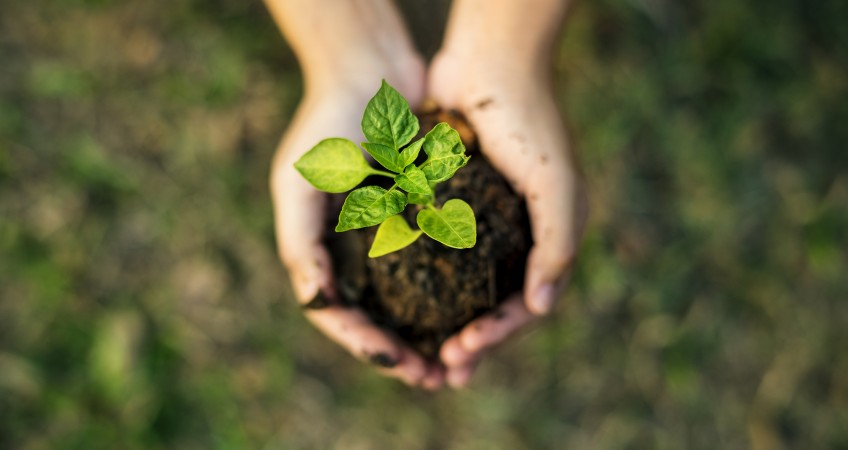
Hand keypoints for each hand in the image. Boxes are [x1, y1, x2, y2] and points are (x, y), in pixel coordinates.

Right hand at [269, 61, 447, 388]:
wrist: (370, 70)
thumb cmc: (327, 124)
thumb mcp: (299, 183)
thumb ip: (300, 244)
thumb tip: (316, 301)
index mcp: (322, 251)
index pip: (339, 314)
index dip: (367, 345)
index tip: (400, 363)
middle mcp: (356, 250)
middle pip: (379, 318)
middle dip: (404, 353)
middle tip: (436, 379)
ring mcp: (391, 235)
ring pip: (412, 300)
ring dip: (432, 333)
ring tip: (460, 358)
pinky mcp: (424, 216)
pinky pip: (440, 263)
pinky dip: (453, 291)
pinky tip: (476, 310)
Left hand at [427, 47, 587, 387]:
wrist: (491, 62)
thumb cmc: (529, 122)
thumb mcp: (556, 186)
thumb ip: (557, 246)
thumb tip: (541, 307)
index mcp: (548, 239)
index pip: (526, 305)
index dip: (497, 335)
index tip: (463, 353)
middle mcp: (519, 237)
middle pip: (495, 305)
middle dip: (472, 342)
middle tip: (443, 372)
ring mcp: (486, 223)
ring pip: (466, 288)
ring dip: (448, 322)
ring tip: (425, 352)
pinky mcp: (454, 205)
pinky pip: (442, 254)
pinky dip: (428, 282)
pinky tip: (405, 303)